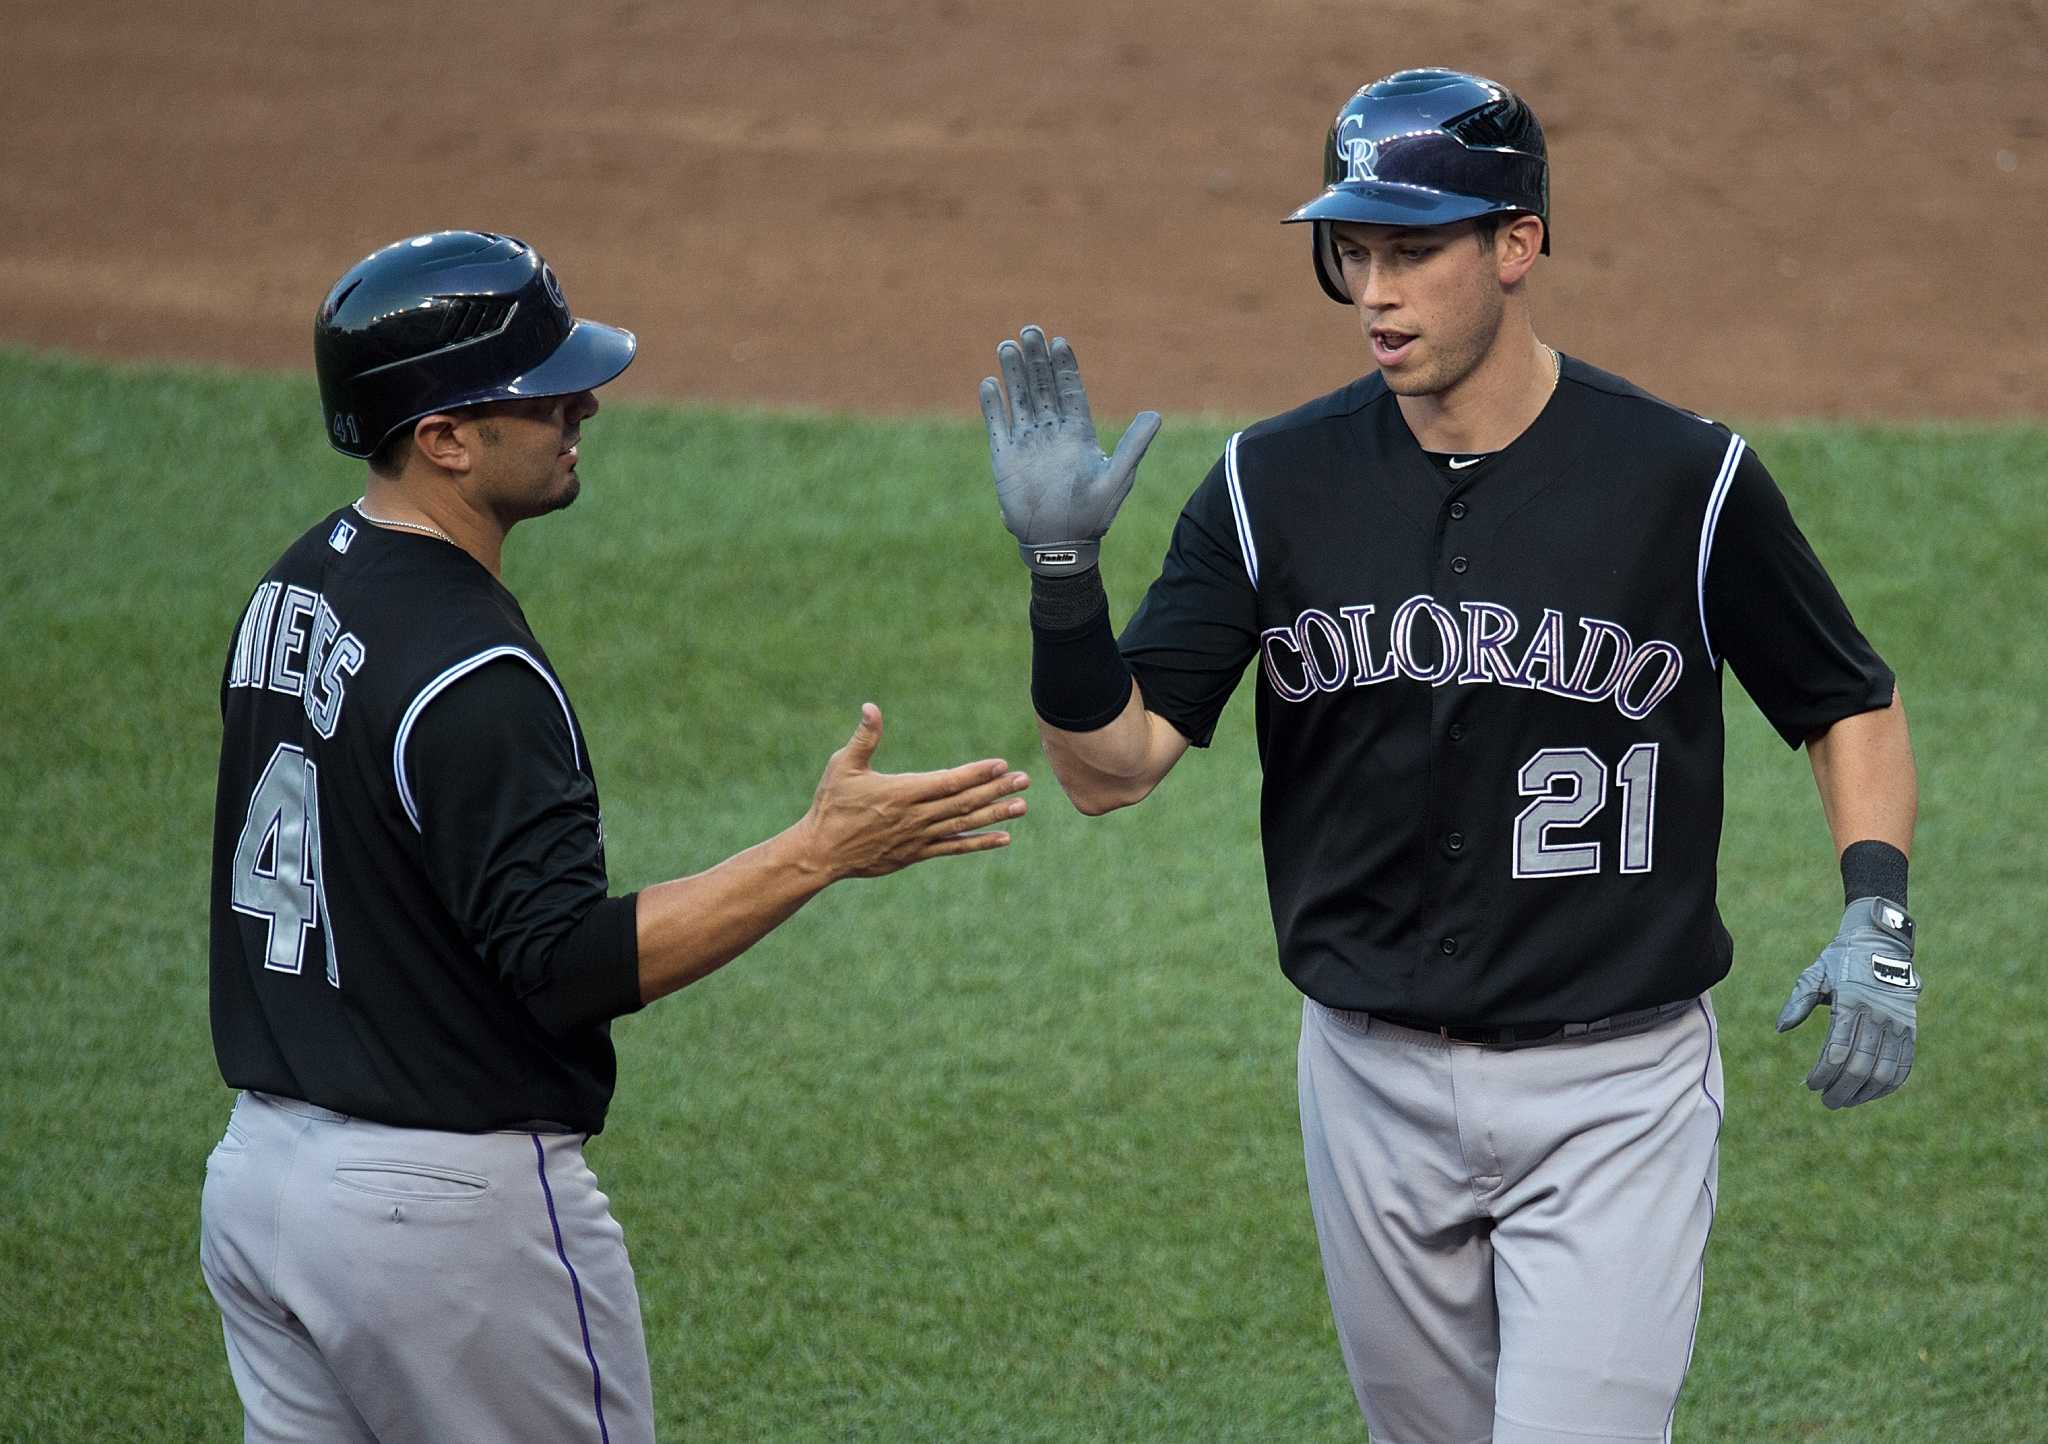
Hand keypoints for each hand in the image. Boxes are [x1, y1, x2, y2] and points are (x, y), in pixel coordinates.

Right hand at [801, 704, 1028, 878]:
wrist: (821, 852)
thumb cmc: (831, 804)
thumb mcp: (843, 766)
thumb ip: (864, 738)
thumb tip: (871, 706)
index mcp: (901, 792)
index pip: (947, 782)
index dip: (976, 773)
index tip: (1000, 764)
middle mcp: (915, 816)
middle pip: (963, 802)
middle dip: (995, 790)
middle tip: (1024, 780)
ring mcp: (918, 837)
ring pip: (964, 825)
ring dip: (995, 815)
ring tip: (1022, 806)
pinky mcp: (916, 854)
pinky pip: (954, 847)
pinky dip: (979, 842)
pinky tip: (1003, 838)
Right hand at [978, 325, 1161, 575]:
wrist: (1060, 544)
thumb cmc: (1093, 515)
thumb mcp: (1117, 478)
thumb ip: (1134, 445)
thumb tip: (1156, 414)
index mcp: (1078, 433)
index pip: (1069, 390)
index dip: (1064, 366)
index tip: (1059, 341)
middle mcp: (1052, 433)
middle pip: (1042, 387)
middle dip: (1036, 359)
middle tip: (1030, 330)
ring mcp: (1027, 443)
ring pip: (1019, 399)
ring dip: (1014, 373)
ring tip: (1007, 345)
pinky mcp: (1005, 458)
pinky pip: (998, 425)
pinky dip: (993, 405)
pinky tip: (990, 383)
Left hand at [1775, 897, 1919, 1108]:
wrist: (1881, 943)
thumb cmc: (1840, 960)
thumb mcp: (1814, 973)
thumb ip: (1798, 1001)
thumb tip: (1780, 1029)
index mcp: (1851, 1002)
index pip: (1836, 1051)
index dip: (1823, 1073)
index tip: (1810, 1084)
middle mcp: (1877, 1016)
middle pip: (1859, 1066)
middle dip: (1841, 1090)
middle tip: (1826, 1102)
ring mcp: (1897, 1024)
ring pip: (1884, 1071)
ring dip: (1865, 1093)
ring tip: (1846, 1101)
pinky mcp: (1910, 1029)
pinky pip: (1904, 1065)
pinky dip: (1890, 1084)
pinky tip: (1872, 1093)